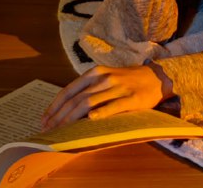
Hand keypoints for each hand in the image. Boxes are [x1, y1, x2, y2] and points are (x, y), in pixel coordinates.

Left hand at [41, 64, 172, 130]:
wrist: (157, 76)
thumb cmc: (129, 79)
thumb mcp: (107, 76)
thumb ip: (90, 87)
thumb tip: (68, 105)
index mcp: (97, 72)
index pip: (70, 89)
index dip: (55, 105)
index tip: (45, 118)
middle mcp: (105, 78)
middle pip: (77, 98)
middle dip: (60, 115)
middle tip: (48, 129)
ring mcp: (118, 88)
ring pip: (91, 102)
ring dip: (73, 118)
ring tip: (62, 130)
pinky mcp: (131, 98)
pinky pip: (114, 106)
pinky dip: (102, 112)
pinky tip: (91, 120)